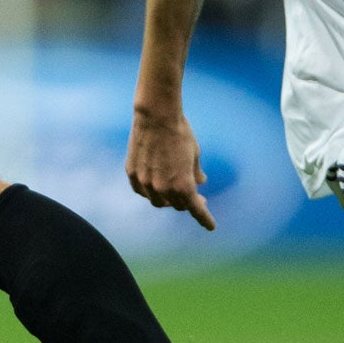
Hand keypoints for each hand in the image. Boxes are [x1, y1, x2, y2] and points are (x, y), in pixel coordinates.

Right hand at [126, 106, 215, 230]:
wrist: (156, 115)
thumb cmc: (180, 132)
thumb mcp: (195, 154)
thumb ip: (196, 172)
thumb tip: (200, 182)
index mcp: (183, 185)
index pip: (195, 210)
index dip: (205, 219)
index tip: (211, 226)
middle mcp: (163, 188)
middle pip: (176, 205)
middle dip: (187, 202)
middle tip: (196, 196)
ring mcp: (146, 182)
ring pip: (157, 201)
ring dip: (168, 198)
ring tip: (173, 189)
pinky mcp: (132, 173)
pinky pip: (142, 191)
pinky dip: (150, 191)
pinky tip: (155, 184)